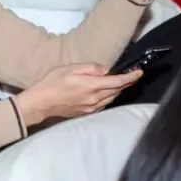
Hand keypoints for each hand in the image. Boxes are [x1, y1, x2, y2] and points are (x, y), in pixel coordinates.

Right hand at [14, 63, 141, 125]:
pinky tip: (107, 93)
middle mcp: (94, 98)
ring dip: (119, 90)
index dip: (131, 77)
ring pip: (111, 98)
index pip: (117, 81)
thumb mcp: (70, 68)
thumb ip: (90, 68)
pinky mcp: (86, 113)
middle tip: (133, 75)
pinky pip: (103, 104)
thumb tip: (105, 70)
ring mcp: (91, 108)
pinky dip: (109, 97)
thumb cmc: (52, 82)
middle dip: (127, 82)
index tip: (139, 72)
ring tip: (122, 83)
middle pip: (117, 91)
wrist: (41, 103)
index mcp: (91, 86)